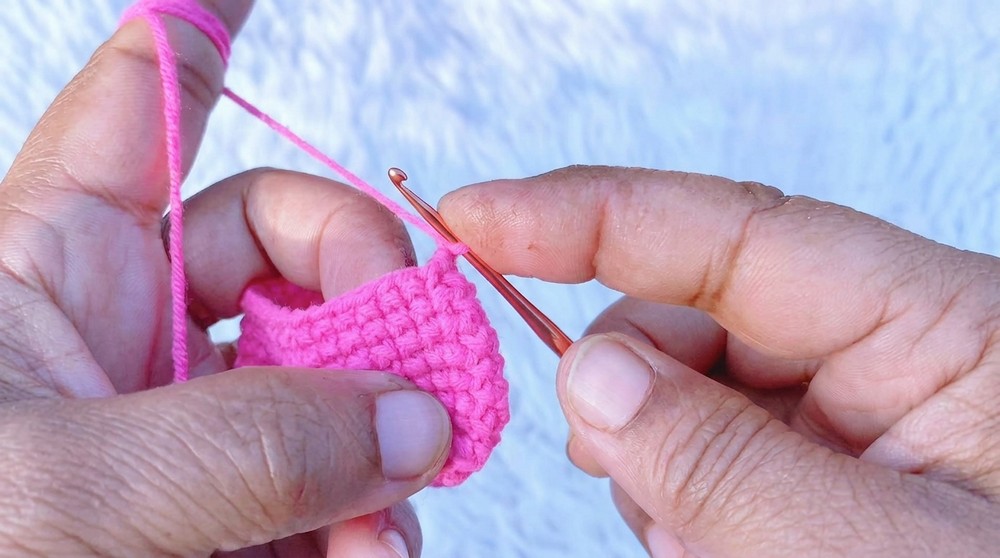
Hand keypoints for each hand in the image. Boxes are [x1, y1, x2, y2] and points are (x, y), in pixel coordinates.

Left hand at [0, 2, 446, 555]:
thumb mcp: (58, 500)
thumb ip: (243, 445)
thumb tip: (413, 417)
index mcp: (55, 266)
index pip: (143, 110)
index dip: (201, 39)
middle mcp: (130, 330)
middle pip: (291, 249)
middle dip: (373, 294)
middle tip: (422, 367)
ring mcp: (184, 426)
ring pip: (328, 379)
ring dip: (382, 439)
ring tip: (386, 523)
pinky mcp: (220, 510)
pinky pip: (323, 484)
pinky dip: (364, 520)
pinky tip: (369, 552)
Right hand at [441, 166, 999, 556]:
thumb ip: (724, 465)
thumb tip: (590, 374)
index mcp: (946, 327)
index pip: (738, 232)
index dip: (589, 214)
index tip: (474, 215)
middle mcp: (898, 352)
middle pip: (700, 315)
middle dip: (630, 386)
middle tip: (608, 468)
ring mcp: (859, 412)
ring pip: (692, 395)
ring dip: (662, 470)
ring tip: (715, 550)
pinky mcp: (829, 465)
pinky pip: (712, 455)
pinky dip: (686, 507)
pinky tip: (723, 552)